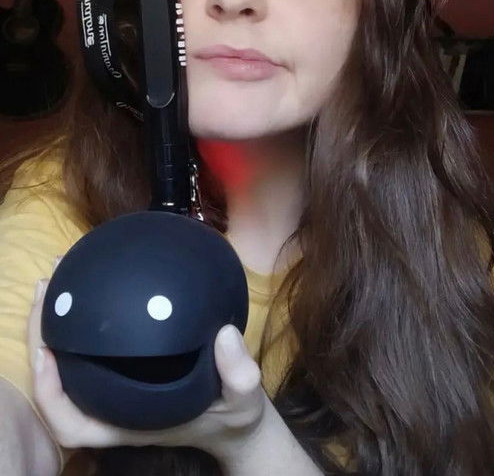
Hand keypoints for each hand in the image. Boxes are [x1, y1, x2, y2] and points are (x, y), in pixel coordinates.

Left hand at [29, 258, 265, 457]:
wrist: (237, 421)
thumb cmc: (233, 417)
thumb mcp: (244, 400)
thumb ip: (240, 374)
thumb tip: (225, 335)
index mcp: (129, 424)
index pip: (73, 425)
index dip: (50, 393)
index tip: (48, 352)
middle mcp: (114, 408)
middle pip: (58, 388)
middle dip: (42, 340)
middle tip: (47, 287)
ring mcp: (117, 388)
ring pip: (70, 362)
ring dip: (57, 321)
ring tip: (58, 275)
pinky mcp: (128, 368)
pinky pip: (93, 347)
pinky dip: (85, 317)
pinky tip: (93, 282)